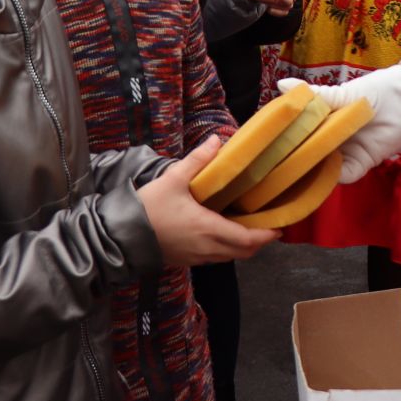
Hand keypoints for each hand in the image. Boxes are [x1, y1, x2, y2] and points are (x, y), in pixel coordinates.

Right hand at [137, 137, 278, 265]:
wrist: (121, 236)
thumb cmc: (148, 208)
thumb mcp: (173, 179)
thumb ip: (197, 160)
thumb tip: (216, 140)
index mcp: (208, 229)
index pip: (248, 239)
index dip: (266, 235)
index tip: (279, 226)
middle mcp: (207, 248)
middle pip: (244, 252)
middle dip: (259, 242)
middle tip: (268, 225)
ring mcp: (197, 257)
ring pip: (230, 257)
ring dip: (243, 246)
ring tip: (249, 227)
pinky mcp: (187, 260)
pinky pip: (215, 257)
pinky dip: (227, 248)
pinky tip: (223, 232)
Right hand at [282, 65, 400, 182]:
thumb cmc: (373, 91)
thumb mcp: (340, 93)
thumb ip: (313, 96)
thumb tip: (281, 84)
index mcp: (321, 121)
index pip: (297, 133)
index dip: (283, 139)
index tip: (265, 142)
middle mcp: (329, 140)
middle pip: (307, 154)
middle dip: (293, 160)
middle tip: (273, 163)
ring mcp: (344, 153)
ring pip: (322, 168)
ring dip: (312, 171)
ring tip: (292, 172)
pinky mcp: (360, 164)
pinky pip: (344, 175)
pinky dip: (335, 177)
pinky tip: (323, 173)